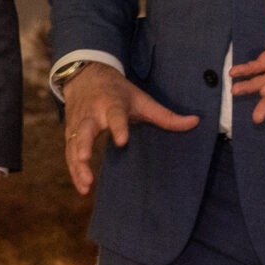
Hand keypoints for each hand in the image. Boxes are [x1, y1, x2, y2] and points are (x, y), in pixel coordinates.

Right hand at [63, 62, 199, 194]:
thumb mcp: (142, 99)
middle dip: (83, 144)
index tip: (121, 141)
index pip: (115, 115)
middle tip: (84, 157)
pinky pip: (69, 154)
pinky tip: (83, 187)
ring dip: (77, 165)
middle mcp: (92, 114)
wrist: (86, 76)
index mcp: (112, 103)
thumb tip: (195, 122)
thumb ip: (165, 115)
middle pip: (84, 129)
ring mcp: (77, 124)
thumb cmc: (119, 92)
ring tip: (85, 184)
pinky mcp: (69, 134)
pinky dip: (73, 170)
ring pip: (73, 145)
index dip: (118, 127)